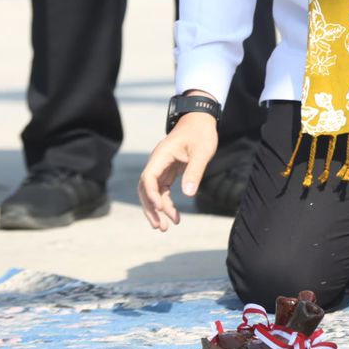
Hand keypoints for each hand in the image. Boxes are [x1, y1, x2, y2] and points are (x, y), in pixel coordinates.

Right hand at [137, 108, 218, 231]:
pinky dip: (166, 204)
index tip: (160, 208)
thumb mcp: (202, 152)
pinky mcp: (168, 171)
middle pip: (145, 189)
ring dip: (158, 210)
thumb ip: (195, 172)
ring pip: (152, 192)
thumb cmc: (202, 133)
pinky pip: (162, 191)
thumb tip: (188, 195)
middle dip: (151, 209)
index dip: (151, 194)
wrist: (201, 121)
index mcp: (161, 155)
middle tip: (160, 227)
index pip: (148, 178)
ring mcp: (161, 167)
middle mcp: (157, 162)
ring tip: (166, 227)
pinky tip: (174, 216)